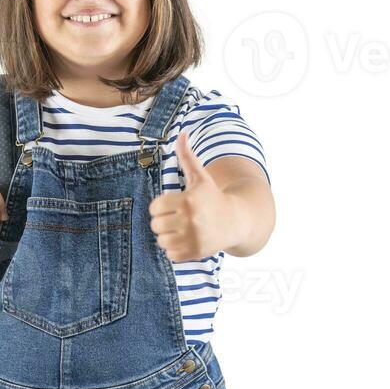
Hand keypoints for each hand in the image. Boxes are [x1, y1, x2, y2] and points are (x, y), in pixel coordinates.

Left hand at [148, 131, 233, 261]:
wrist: (235, 220)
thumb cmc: (212, 197)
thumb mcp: (200, 177)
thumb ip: (187, 156)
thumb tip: (182, 133)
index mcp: (188, 199)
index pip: (154, 207)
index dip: (161, 206)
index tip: (171, 205)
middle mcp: (191, 219)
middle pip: (156, 225)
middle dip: (163, 222)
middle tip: (176, 219)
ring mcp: (193, 238)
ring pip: (161, 241)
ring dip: (168, 236)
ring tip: (181, 230)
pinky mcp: (195, 253)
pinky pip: (171, 254)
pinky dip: (175, 250)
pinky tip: (187, 241)